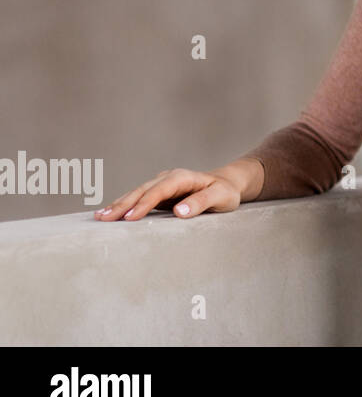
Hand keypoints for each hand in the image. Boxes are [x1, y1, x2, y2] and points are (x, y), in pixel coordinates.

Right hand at [94, 167, 244, 220]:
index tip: (129, 217)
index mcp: (182, 178)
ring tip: (100, 217)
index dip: (144, 204)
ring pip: (137, 193)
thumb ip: (201, 203)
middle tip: (104, 218)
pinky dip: (124, 205)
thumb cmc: (225, 192)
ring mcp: (162, 184)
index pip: (159, 191)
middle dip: (123, 204)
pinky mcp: (159, 193)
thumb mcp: (220, 197)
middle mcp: (168, 178)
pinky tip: (111, 213)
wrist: (226, 184)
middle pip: (142, 190)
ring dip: (119, 204)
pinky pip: (139, 198)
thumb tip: (179, 212)